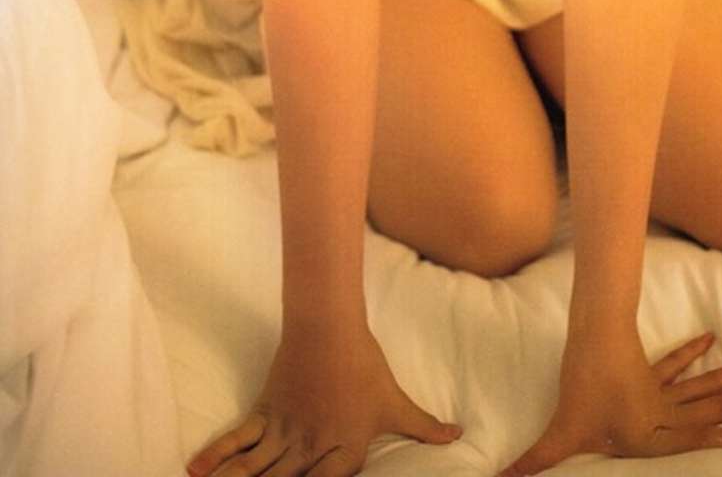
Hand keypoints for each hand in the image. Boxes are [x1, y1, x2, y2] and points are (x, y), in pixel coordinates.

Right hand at [187, 321, 461, 476]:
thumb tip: (458, 435)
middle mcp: (310, 450)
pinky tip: (196, 470)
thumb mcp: (396, 402)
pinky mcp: (264, 412)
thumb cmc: (364, 366)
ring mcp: (284, 433)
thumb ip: (422, 427)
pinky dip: (217, 457)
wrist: (329, 327)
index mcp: (343, 454)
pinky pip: (238, 440)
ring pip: (254, 472)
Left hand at [497, 328, 721, 471]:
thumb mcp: (561, 436)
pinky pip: (676, 362)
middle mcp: (670, 410)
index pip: (713, 434)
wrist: (586, 337)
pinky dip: (692, 352)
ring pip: (712, 379)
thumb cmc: (579, 391)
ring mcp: (661, 386)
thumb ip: (536, 463)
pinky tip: (709, 338)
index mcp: (662, 432)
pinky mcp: (646, 367)